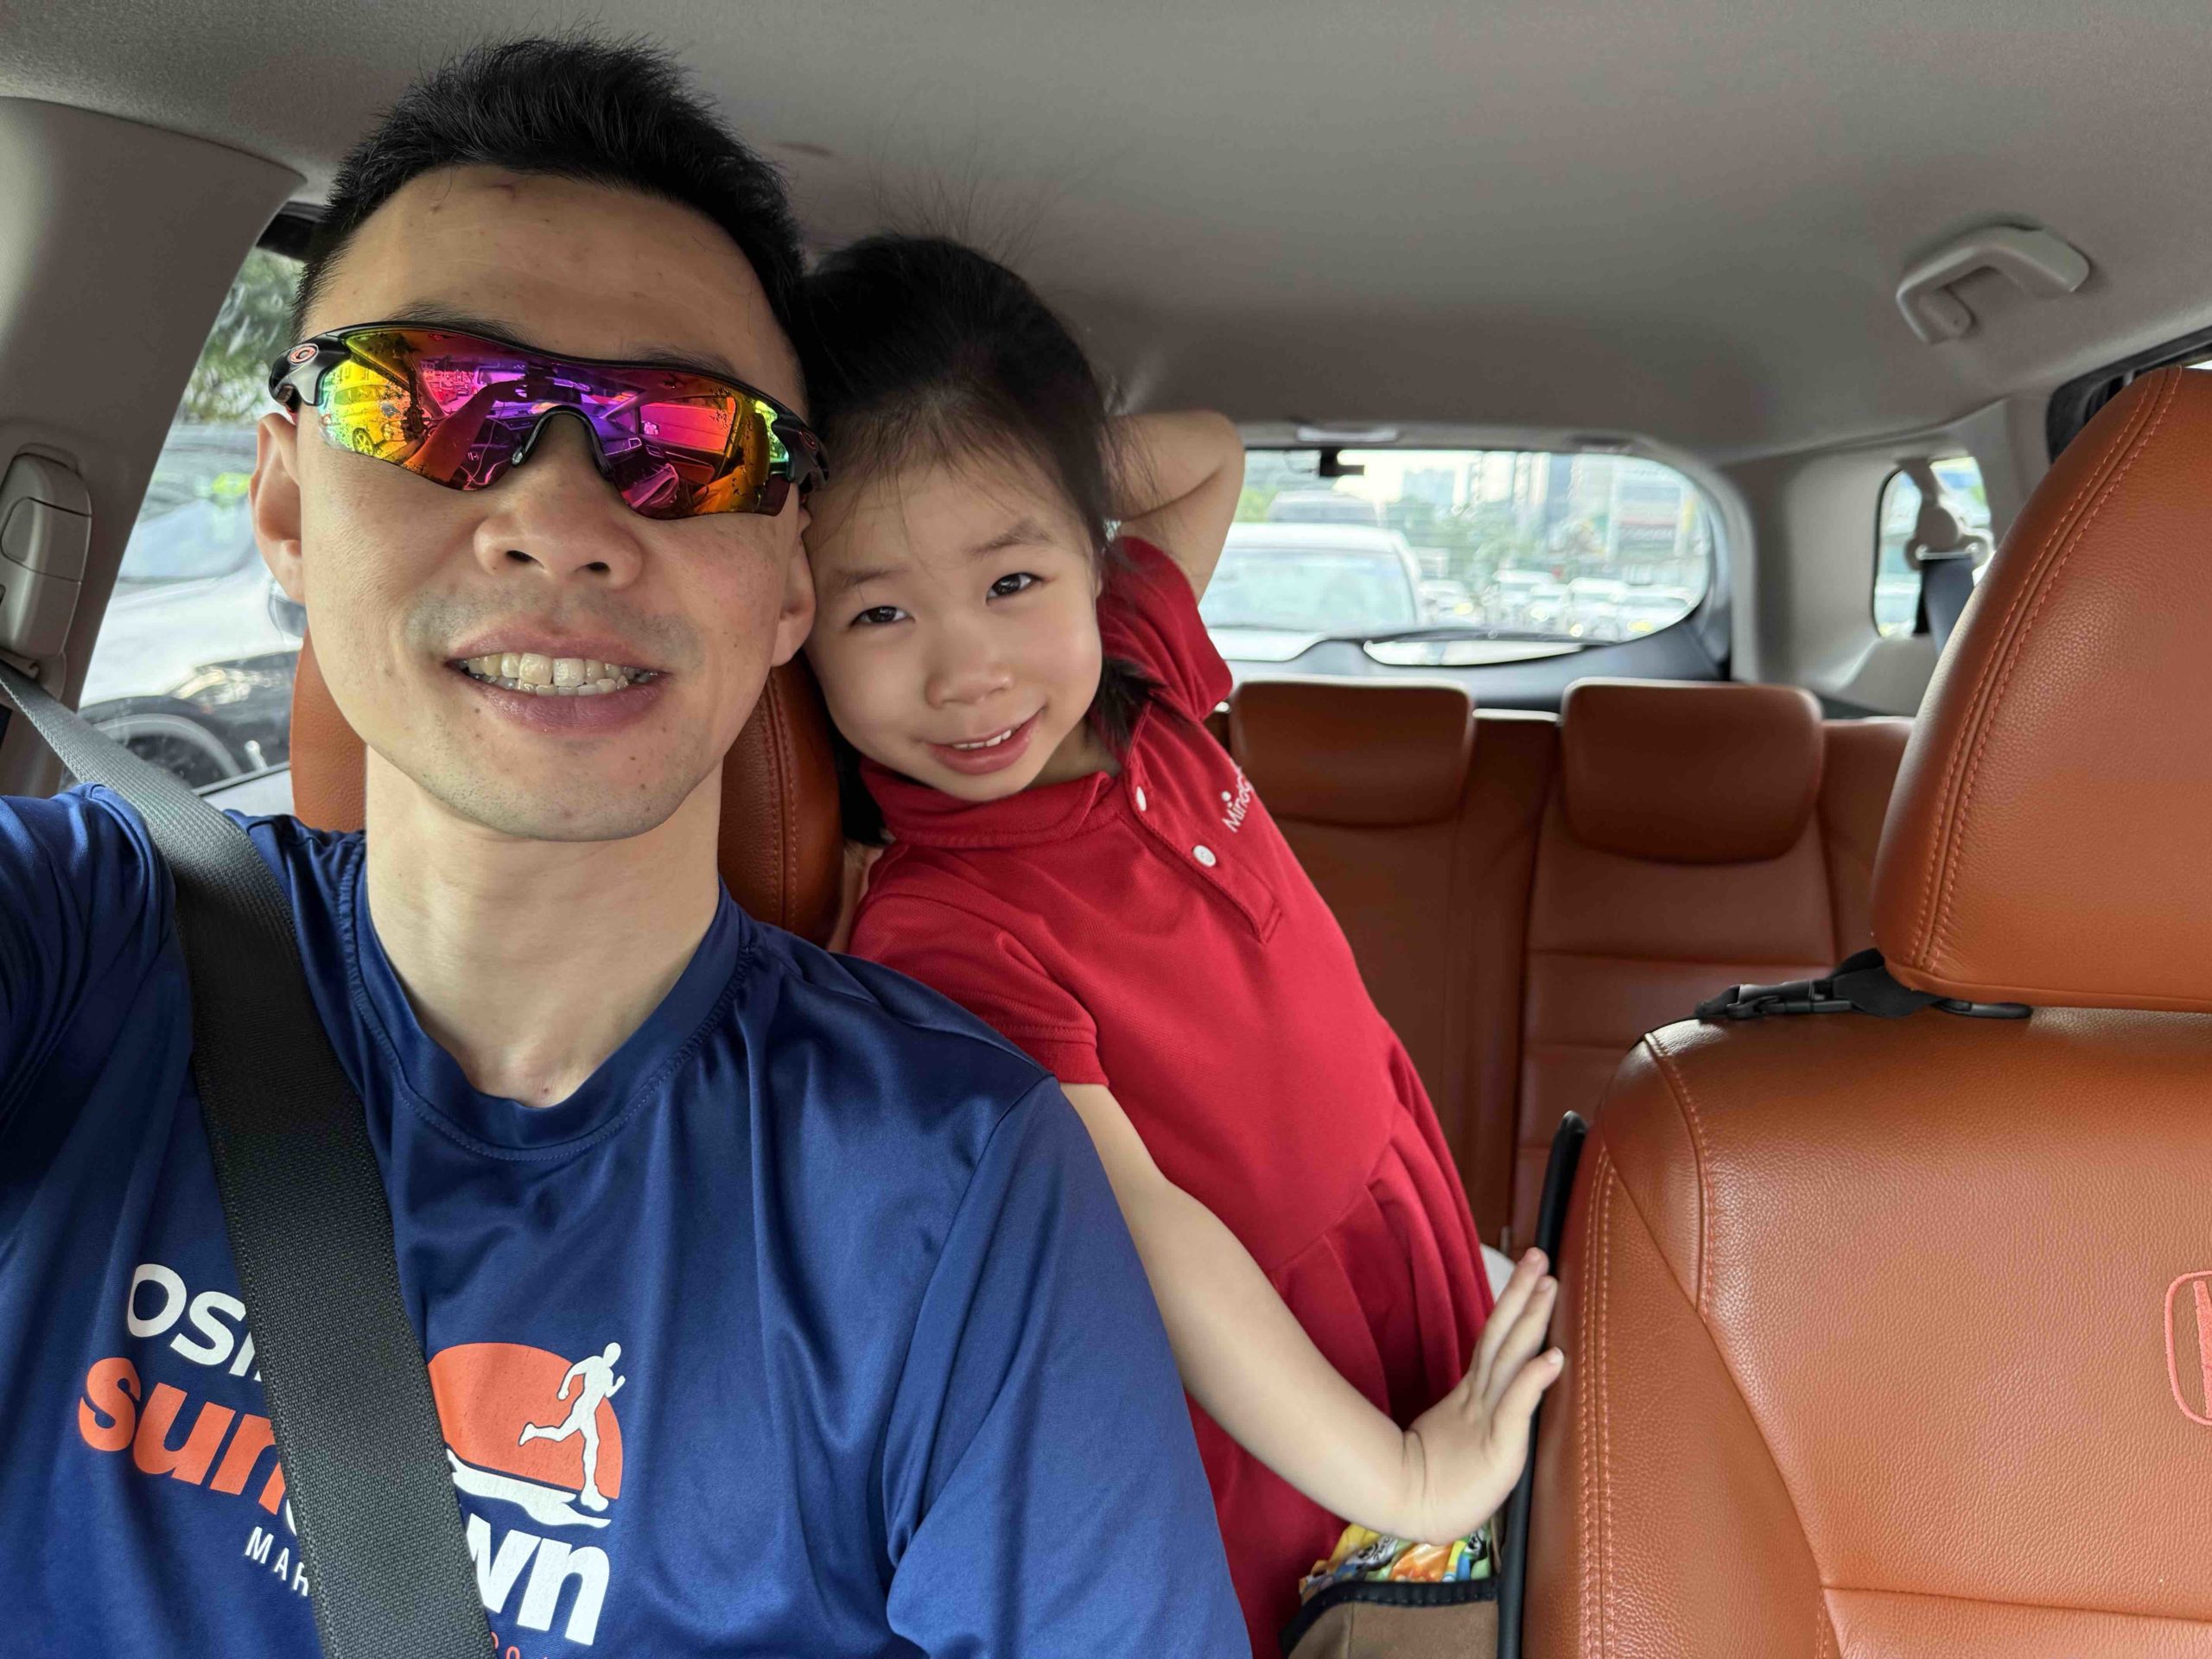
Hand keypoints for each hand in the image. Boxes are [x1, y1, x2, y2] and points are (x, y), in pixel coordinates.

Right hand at [1396, 1249, 1563, 1543]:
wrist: (1410, 1506)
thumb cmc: (1435, 1482)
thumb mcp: (1460, 1441)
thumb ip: (1475, 1417)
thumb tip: (1489, 1403)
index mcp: (1470, 1395)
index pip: (1493, 1340)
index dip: (1512, 1306)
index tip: (1529, 1274)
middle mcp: (1479, 1396)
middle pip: (1501, 1334)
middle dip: (1522, 1294)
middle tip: (1539, 1257)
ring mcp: (1487, 1415)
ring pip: (1509, 1356)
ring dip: (1531, 1319)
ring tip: (1549, 1286)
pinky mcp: (1498, 1441)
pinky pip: (1517, 1404)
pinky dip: (1535, 1378)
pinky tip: (1554, 1356)